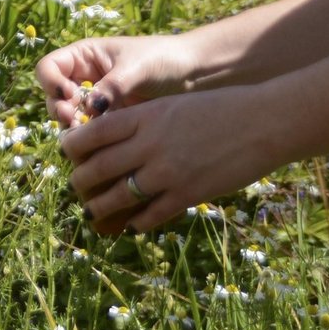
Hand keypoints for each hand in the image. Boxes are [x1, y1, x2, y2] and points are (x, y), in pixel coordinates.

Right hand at [35, 34, 196, 127]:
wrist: (193, 75)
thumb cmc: (163, 59)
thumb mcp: (136, 68)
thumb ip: (112, 86)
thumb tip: (88, 109)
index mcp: (84, 56)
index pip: (49, 68)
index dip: (51, 83)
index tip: (69, 95)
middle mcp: (84, 78)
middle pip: (53, 96)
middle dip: (59, 110)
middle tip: (73, 122)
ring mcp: (95, 102)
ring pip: (67, 118)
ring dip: (72, 128)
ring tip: (86, 136)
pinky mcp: (108, 122)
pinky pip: (89, 134)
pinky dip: (89, 141)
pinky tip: (99, 148)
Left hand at [59, 84, 280, 234]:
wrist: (262, 122)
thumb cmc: (220, 108)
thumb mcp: (174, 105)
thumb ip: (144, 121)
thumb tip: (115, 138)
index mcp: (146, 116)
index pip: (94, 133)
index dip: (73, 145)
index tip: (66, 152)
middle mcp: (150, 144)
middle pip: (98, 167)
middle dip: (80, 180)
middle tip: (76, 185)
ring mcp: (168, 172)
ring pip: (118, 196)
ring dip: (100, 206)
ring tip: (92, 212)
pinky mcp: (187, 194)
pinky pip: (150, 215)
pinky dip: (136, 222)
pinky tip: (131, 224)